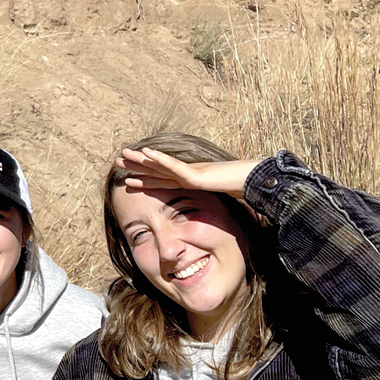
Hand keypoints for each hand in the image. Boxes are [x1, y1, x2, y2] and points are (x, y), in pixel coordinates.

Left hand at [115, 147, 260, 198]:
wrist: (260, 187)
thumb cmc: (246, 193)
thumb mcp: (223, 205)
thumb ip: (211, 212)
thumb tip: (206, 226)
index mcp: (194, 182)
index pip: (164, 181)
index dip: (146, 178)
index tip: (128, 178)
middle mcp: (191, 174)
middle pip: (158, 170)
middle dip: (138, 165)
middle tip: (118, 159)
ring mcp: (194, 172)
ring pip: (161, 165)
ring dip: (142, 159)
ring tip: (124, 153)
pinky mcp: (198, 174)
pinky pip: (175, 166)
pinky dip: (160, 160)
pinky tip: (145, 153)